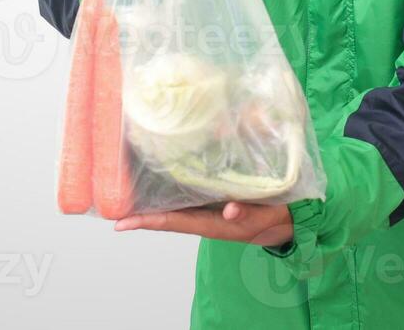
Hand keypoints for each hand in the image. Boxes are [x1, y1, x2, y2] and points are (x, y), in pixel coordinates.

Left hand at [113, 201, 292, 245]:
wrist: (291, 217)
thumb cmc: (278, 216)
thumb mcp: (268, 215)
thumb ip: (250, 213)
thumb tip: (229, 211)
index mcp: (215, 225)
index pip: (175, 223)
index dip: (148, 222)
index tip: (122, 223)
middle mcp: (206, 218)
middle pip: (167, 216)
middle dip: (140, 213)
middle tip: (112, 206)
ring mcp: (208, 210)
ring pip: (174, 206)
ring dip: (151, 201)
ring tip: (125, 190)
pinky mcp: (214, 200)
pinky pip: (186, 197)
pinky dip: (169, 189)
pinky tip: (157, 178)